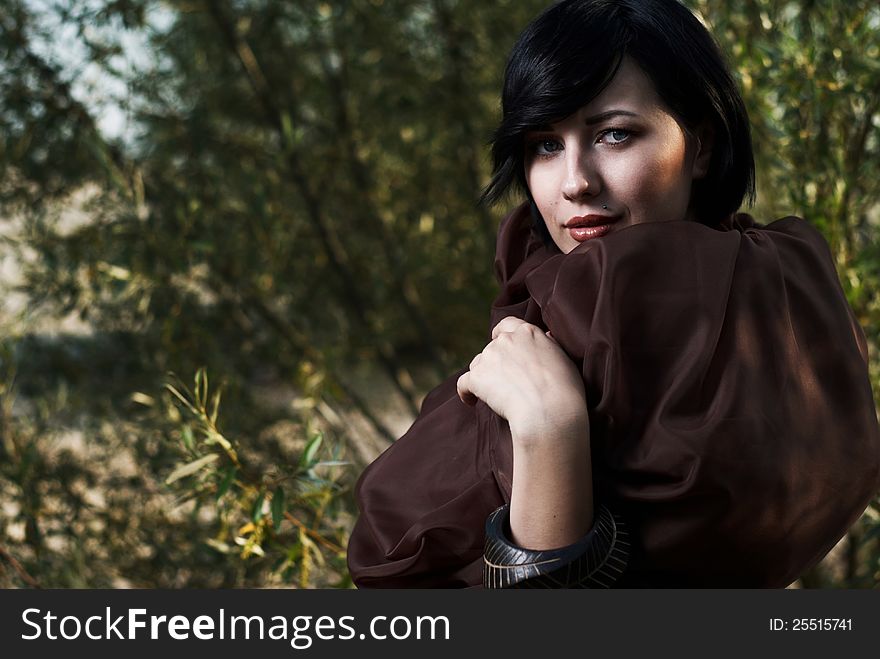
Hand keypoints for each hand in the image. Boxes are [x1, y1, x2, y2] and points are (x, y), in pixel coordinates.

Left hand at [456, 316, 586, 440]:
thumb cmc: (565, 391)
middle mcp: (506, 340)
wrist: (550, 413)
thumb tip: (547, 336)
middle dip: (496, 363)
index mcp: (528, 332)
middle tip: (506, 382)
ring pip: (478, 365)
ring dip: (484, 377)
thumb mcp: (565, 359)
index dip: (502, 335)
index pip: (506, 325)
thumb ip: (550, 345)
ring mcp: (489, 357)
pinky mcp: (477, 378)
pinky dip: (465, 392)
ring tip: (496, 396)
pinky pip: (463, 383)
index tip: (503, 348)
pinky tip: (471, 402)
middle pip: (492, 348)